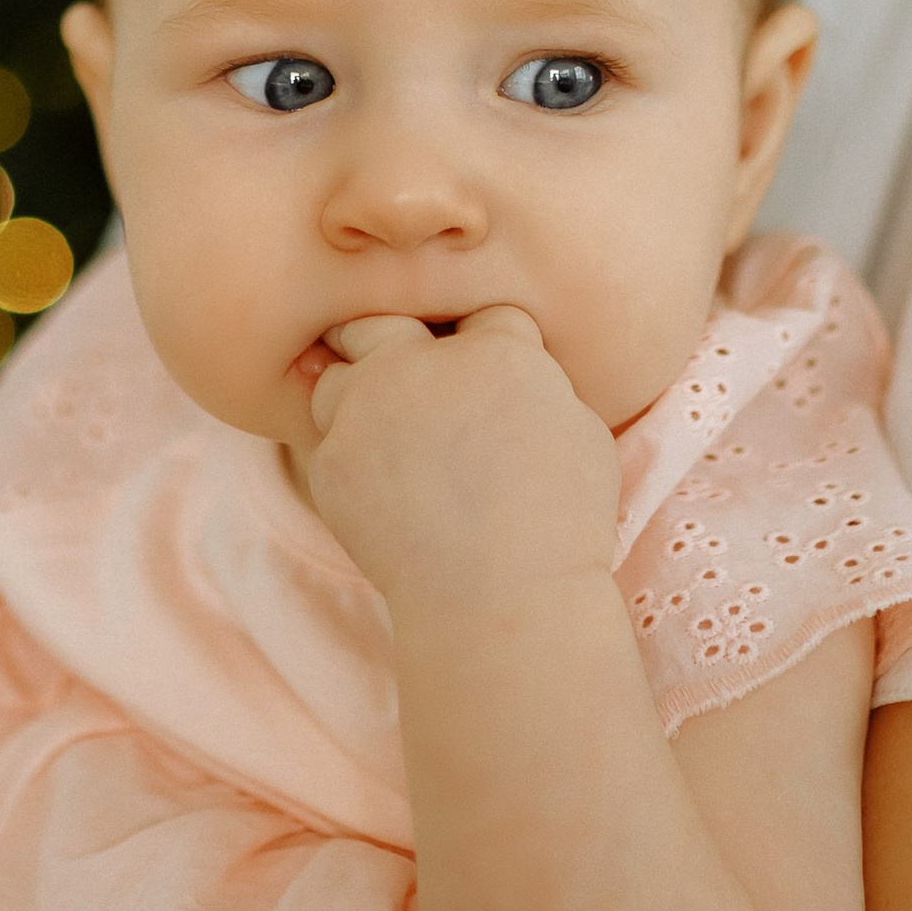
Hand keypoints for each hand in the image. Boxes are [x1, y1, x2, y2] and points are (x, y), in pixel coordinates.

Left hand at [303, 304, 619, 620]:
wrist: (500, 597)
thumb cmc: (559, 524)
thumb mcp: (583, 435)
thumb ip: (538, 386)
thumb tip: (514, 378)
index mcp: (497, 351)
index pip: (484, 313)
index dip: (490, 345)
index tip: (489, 384)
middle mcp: (422, 366)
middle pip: (383, 319)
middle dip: (391, 340)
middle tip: (409, 384)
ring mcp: (369, 409)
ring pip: (338, 376)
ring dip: (357, 398)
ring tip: (388, 444)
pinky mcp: (331, 461)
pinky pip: (329, 445)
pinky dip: (349, 463)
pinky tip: (381, 498)